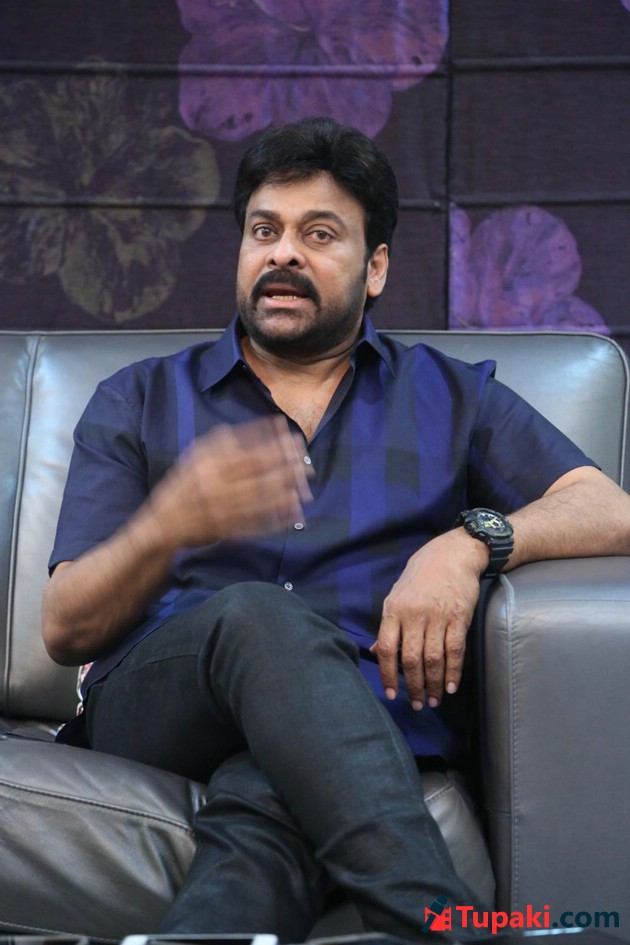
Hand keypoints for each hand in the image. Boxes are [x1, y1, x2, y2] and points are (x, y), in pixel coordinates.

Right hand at [148, 416, 311, 549]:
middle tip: (305, 461)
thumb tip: (243, 431)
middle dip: (286, 466)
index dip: (274, 444)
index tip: (292, 436)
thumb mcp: (193, 459)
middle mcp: (216, 486)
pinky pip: (257, 523)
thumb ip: (217, 445)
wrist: (161, 526)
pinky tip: (293, 513)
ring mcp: (223, 510)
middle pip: (259, 474)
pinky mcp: (228, 530)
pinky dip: (276, 518)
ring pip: (262, 499)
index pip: (249, 452)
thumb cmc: (180, 488)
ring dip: (286, 492)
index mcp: (208, 466)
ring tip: (306, 486)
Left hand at [370, 529, 487, 709]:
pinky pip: (455, 651)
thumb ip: (387, 625)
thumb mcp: (396, 594)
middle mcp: (414, 615)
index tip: (391, 694)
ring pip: (433, 659)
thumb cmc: (421, 574)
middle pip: (410, 659)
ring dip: (434, 685)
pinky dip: (453, 672)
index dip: (387, 675)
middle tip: (417, 705)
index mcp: (394, 610)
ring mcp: (437, 617)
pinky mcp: (459, 618)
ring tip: (434, 701)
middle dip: (414, 687)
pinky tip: (451, 687)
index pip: (386, 649)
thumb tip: (373, 651)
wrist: (453, 553)